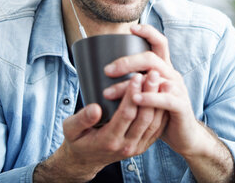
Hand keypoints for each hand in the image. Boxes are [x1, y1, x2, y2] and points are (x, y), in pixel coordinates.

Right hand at [34, 70, 166, 181]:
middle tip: (154, 73)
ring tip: (162, 81)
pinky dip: (162, 112)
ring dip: (159, 101)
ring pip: (154, 123)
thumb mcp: (70, 130)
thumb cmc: (77, 140)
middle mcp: (126, 146)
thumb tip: (95, 108)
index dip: (133, 95)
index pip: (126, 114)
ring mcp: (136, 147)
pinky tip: (164, 97)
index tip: (137, 76)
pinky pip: (157, 129)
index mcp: (109, 140)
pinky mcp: (143, 146)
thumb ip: (82, 119)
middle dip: (150, 93)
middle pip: (144, 117)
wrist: (85, 161)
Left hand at [104, 24, 206, 157]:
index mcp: (164, 68)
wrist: (184, 135)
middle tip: (107, 71)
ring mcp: (178, 89)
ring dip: (129, 85)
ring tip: (108, 92)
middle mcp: (172, 75)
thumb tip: (103, 74)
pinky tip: (136, 100)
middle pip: (151, 58)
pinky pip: (165, 99)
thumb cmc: (160, 112)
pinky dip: (149, 98)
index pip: (160, 42)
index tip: (131, 28)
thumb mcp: (149, 92)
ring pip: (154, 79)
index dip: (148, 32)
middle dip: (127, 62)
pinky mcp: (180, 106)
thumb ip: (135, 81)